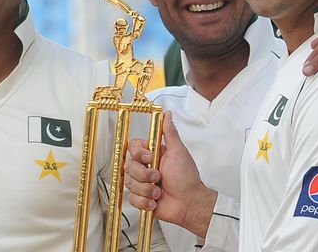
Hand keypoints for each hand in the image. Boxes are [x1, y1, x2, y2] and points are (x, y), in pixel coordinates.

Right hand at [125, 112, 216, 236]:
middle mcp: (145, 167)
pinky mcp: (140, 198)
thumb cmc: (187, 178)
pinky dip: (144, 202)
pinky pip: (131, 199)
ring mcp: (142, 183)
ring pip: (129, 183)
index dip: (137, 154)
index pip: (133, 148)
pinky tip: (154, 202)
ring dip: (146, 189)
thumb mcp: (179, 152)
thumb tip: (167, 114)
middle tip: (158, 177)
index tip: (149, 158)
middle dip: (144, 175)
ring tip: (159, 192)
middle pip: (128, 166)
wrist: (189, 203)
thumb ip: (170, 133)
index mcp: (152, 154)